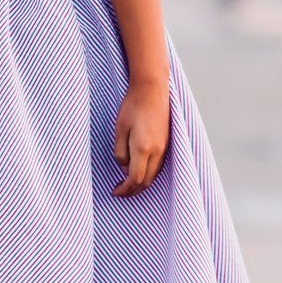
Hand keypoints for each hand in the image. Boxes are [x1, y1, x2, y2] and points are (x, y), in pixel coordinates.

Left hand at [112, 80, 169, 194]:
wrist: (152, 90)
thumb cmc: (132, 107)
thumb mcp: (119, 130)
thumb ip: (120, 152)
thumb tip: (124, 168)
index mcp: (143, 148)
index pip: (135, 178)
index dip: (125, 189)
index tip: (114, 191)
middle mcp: (157, 151)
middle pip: (146, 181)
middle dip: (133, 191)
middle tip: (120, 192)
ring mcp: (164, 148)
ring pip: (153, 175)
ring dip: (141, 183)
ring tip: (127, 184)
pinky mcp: (167, 143)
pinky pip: (158, 166)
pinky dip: (147, 174)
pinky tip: (138, 171)